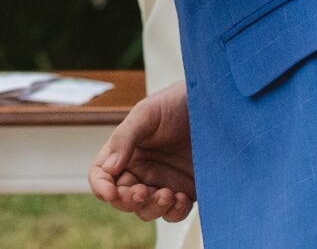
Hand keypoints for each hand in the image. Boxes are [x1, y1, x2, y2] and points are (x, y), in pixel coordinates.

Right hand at [89, 81, 195, 223]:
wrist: (214, 107)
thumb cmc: (175, 104)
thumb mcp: (146, 114)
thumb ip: (124, 139)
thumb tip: (109, 169)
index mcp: (124, 151)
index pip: (102, 175)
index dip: (101, 187)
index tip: (110, 193)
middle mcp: (140, 170)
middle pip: (122, 198)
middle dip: (128, 200)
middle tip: (142, 192)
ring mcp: (162, 182)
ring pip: (146, 210)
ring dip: (152, 207)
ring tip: (167, 194)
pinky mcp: (184, 192)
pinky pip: (173, 213)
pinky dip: (174, 211)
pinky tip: (182, 197)